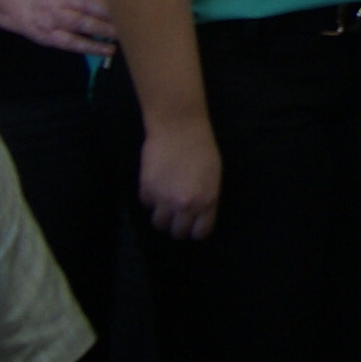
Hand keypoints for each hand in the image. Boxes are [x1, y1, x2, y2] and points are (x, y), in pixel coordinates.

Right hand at [0, 0, 116, 56]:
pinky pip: (71, 42)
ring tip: (126, 34)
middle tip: (136, 18)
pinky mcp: (48, 35)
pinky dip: (90, 47)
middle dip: (113, 12)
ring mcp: (53, 16)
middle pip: (90, 3)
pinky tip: (108, 50)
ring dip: (104, 30)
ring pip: (81, 23)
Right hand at [140, 117, 222, 240]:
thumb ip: (206, 198)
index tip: (192, 228)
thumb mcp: (213, 176)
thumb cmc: (202, 148)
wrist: (179, 129)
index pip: (200, 232)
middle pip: (177, 232)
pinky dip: (150, 199)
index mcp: (207, 201)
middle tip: (176, 219)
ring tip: (164, 205)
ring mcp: (164, 199)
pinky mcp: (147, 189)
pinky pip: (147, 204)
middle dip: (177, 227)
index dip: (195, 231)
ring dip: (162, 216)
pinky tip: (156, 186)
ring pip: (159, 223)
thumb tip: (197, 215)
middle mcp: (185, 205)